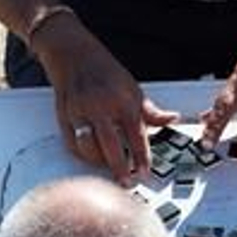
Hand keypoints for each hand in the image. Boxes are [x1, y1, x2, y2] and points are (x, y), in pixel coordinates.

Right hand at [41, 31, 178, 182]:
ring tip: (109, 168)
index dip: (141, 157)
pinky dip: (82, 154)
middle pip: (111, 145)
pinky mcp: (64, 116)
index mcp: (122, 99)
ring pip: (89, 147)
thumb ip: (151, 111)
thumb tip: (172, 119)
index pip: (136, 135)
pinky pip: (72, 144)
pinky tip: (92, 157)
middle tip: (126, 181)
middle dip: (120, 167)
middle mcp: (101, 106)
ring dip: (99, 162)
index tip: (145, 172)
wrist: (73, 55)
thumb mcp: (133, 88)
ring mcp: (80, 112)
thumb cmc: (105, 72)